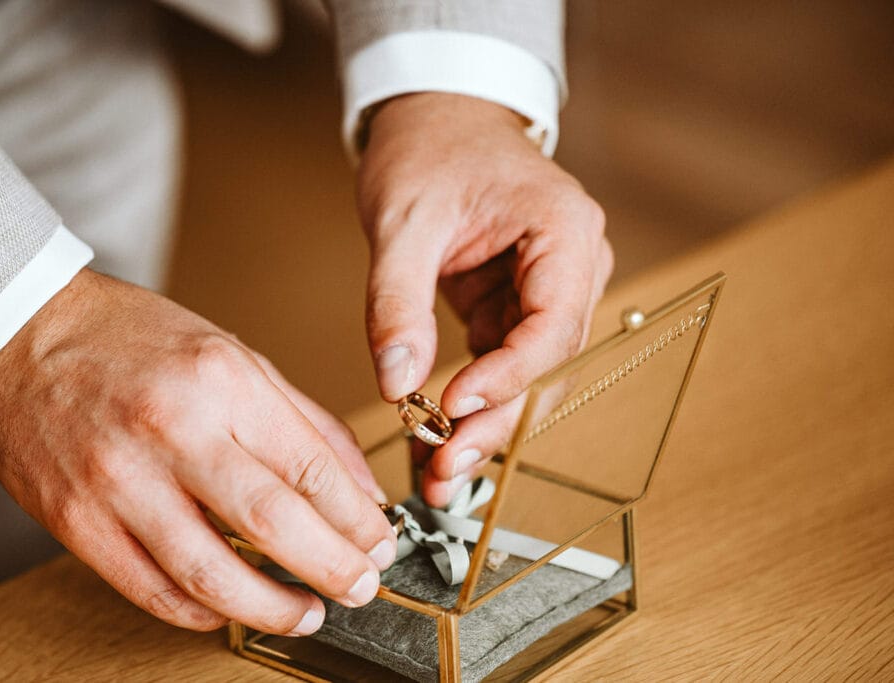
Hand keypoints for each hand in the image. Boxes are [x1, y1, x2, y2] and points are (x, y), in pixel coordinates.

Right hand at [0, 269, 394, 634]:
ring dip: (272, 607)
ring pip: (210, 572)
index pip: (311, 468)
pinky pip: (148, 588)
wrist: (20, 336)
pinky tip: (229, 609)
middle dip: (332, 568)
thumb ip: (304, 422)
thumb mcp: (235, 356)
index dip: (356, 519)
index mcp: (221, 381)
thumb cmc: (132, 339)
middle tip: (360, 587)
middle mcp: (172, 430)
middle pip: (272, 524)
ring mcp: (119, 480)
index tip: (378, 542)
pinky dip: (199, 612)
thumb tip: (360, 487)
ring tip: (307, 613)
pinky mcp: (76, 520)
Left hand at [358, 93, 612, 505]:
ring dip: (484, 425)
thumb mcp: (403, 221)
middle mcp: (571, 268)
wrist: (434, 121)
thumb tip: (397, 383)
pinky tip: (437, 439)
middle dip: (496, 420)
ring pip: (526, 378)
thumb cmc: (431, 149)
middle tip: (445, 467)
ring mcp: (545, 292)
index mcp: (565, 233)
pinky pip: (499, 367)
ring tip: (437, 472)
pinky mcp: (513, 308)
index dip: (508, 377)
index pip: (554, 325)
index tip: (454, 408)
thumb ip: (397, 301)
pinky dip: (469, 404)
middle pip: (547, 365)